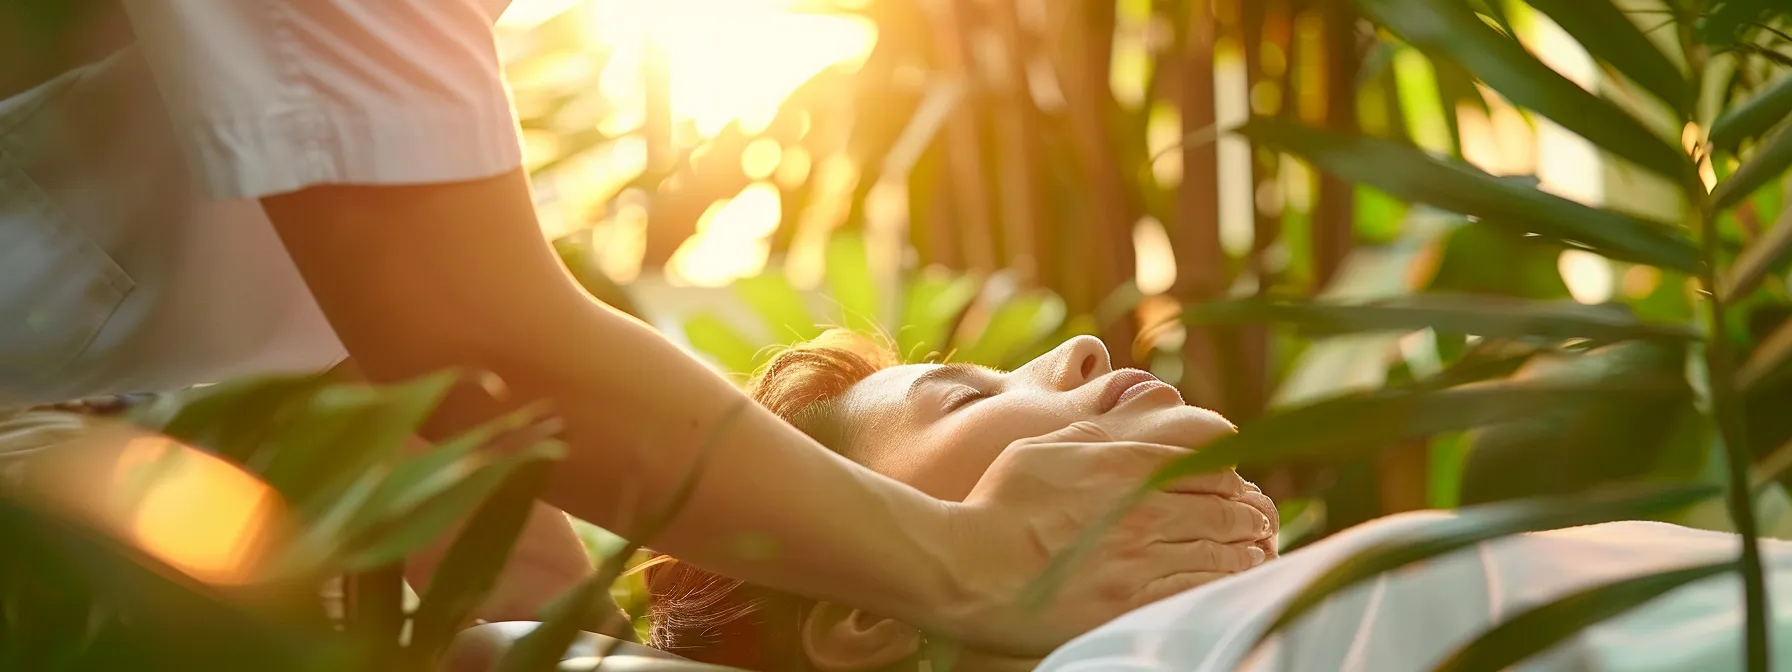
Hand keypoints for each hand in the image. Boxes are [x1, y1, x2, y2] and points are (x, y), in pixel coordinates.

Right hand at [931, 422, 1273, 654]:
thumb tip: (1143, 408)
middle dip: (1249, 512)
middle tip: (1260, 519)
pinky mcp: (1135, 603)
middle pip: (1228, 505)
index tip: (1235, 484)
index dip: (1232, 471)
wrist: (966, 568)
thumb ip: (1102, 431)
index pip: (1211, 458)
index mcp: (1126, 465)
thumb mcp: (1047, 447)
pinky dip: (1226, 582)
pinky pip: (1201, 589)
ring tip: (1256, 549)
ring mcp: (1143, 559)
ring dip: (1247, 548)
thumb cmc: (999, 504)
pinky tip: (1232, 581)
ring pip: (1224, 549)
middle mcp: (1144, 509)